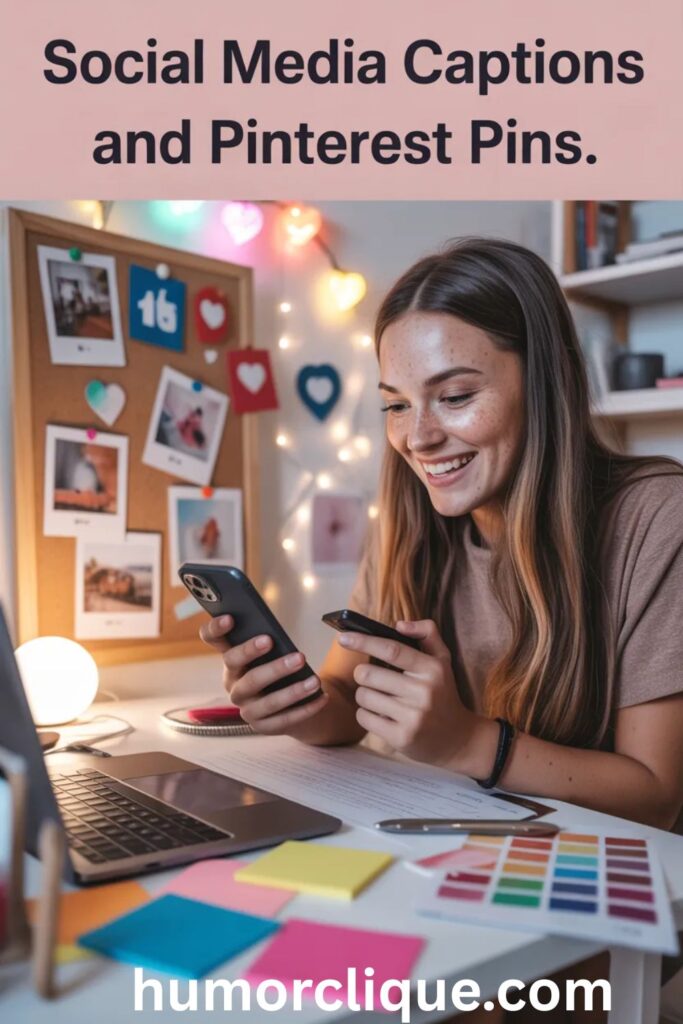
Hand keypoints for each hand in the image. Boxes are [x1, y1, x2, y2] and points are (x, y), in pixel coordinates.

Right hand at [199, 614, 327, 735]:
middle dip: (273, 667)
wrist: (288, 702)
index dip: (216, 629)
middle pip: (248, 677)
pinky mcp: (262, 726)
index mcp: (231, 659)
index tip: (231, 617)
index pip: (212, 640)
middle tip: (299, 656)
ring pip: (268, 702)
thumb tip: (277, 635)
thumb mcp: (272, 652)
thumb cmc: (277, 665)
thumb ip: (269, 641)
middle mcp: (233, 684)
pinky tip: (322, 697)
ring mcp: (246, 708)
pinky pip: (284, 720)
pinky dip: (305, 709)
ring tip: (315, 681)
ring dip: (294, 691)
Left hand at [337, 619, 478, 767]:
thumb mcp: (442, 661)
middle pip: (369, 675)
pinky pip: (364, 718)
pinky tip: (381, 715)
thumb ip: (427, 633)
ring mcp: (413, 717)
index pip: (391, 650)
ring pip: (364, 696)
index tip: (343, 637)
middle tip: (372, 679)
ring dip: (365, 696)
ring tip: (381, 699)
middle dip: (362, 675)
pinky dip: (366, 714)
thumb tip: (399, 625)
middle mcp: (424, 692)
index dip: (364, 641)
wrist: (459, 739)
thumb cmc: (442, 693)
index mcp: (433, 668)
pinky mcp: (401, 737)